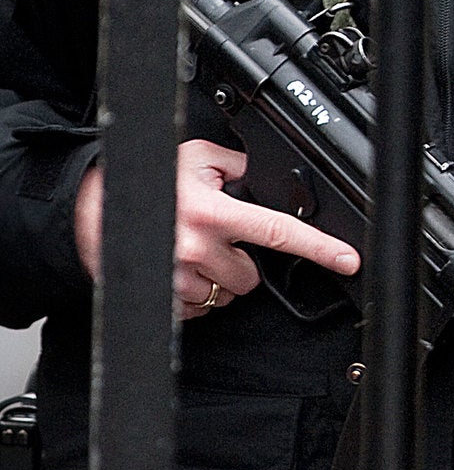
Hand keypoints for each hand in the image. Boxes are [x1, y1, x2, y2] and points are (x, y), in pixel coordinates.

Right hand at [74, 138, 359, 319]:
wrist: (89, 210)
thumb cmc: (145, 182)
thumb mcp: (198, 159)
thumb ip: (239, 167)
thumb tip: (268, 176)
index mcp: (214, 213)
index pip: (280, 233)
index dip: (321, 248)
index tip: (349, 259)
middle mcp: (197, 248)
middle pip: (252, 275)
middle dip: (242, 260)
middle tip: (219, 240)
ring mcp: (179, 279)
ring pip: (227, 293)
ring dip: (218, 278)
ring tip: (193, 251)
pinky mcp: (164, 301)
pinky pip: (200, 309)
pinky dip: (196, 294)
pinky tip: (180, 270)